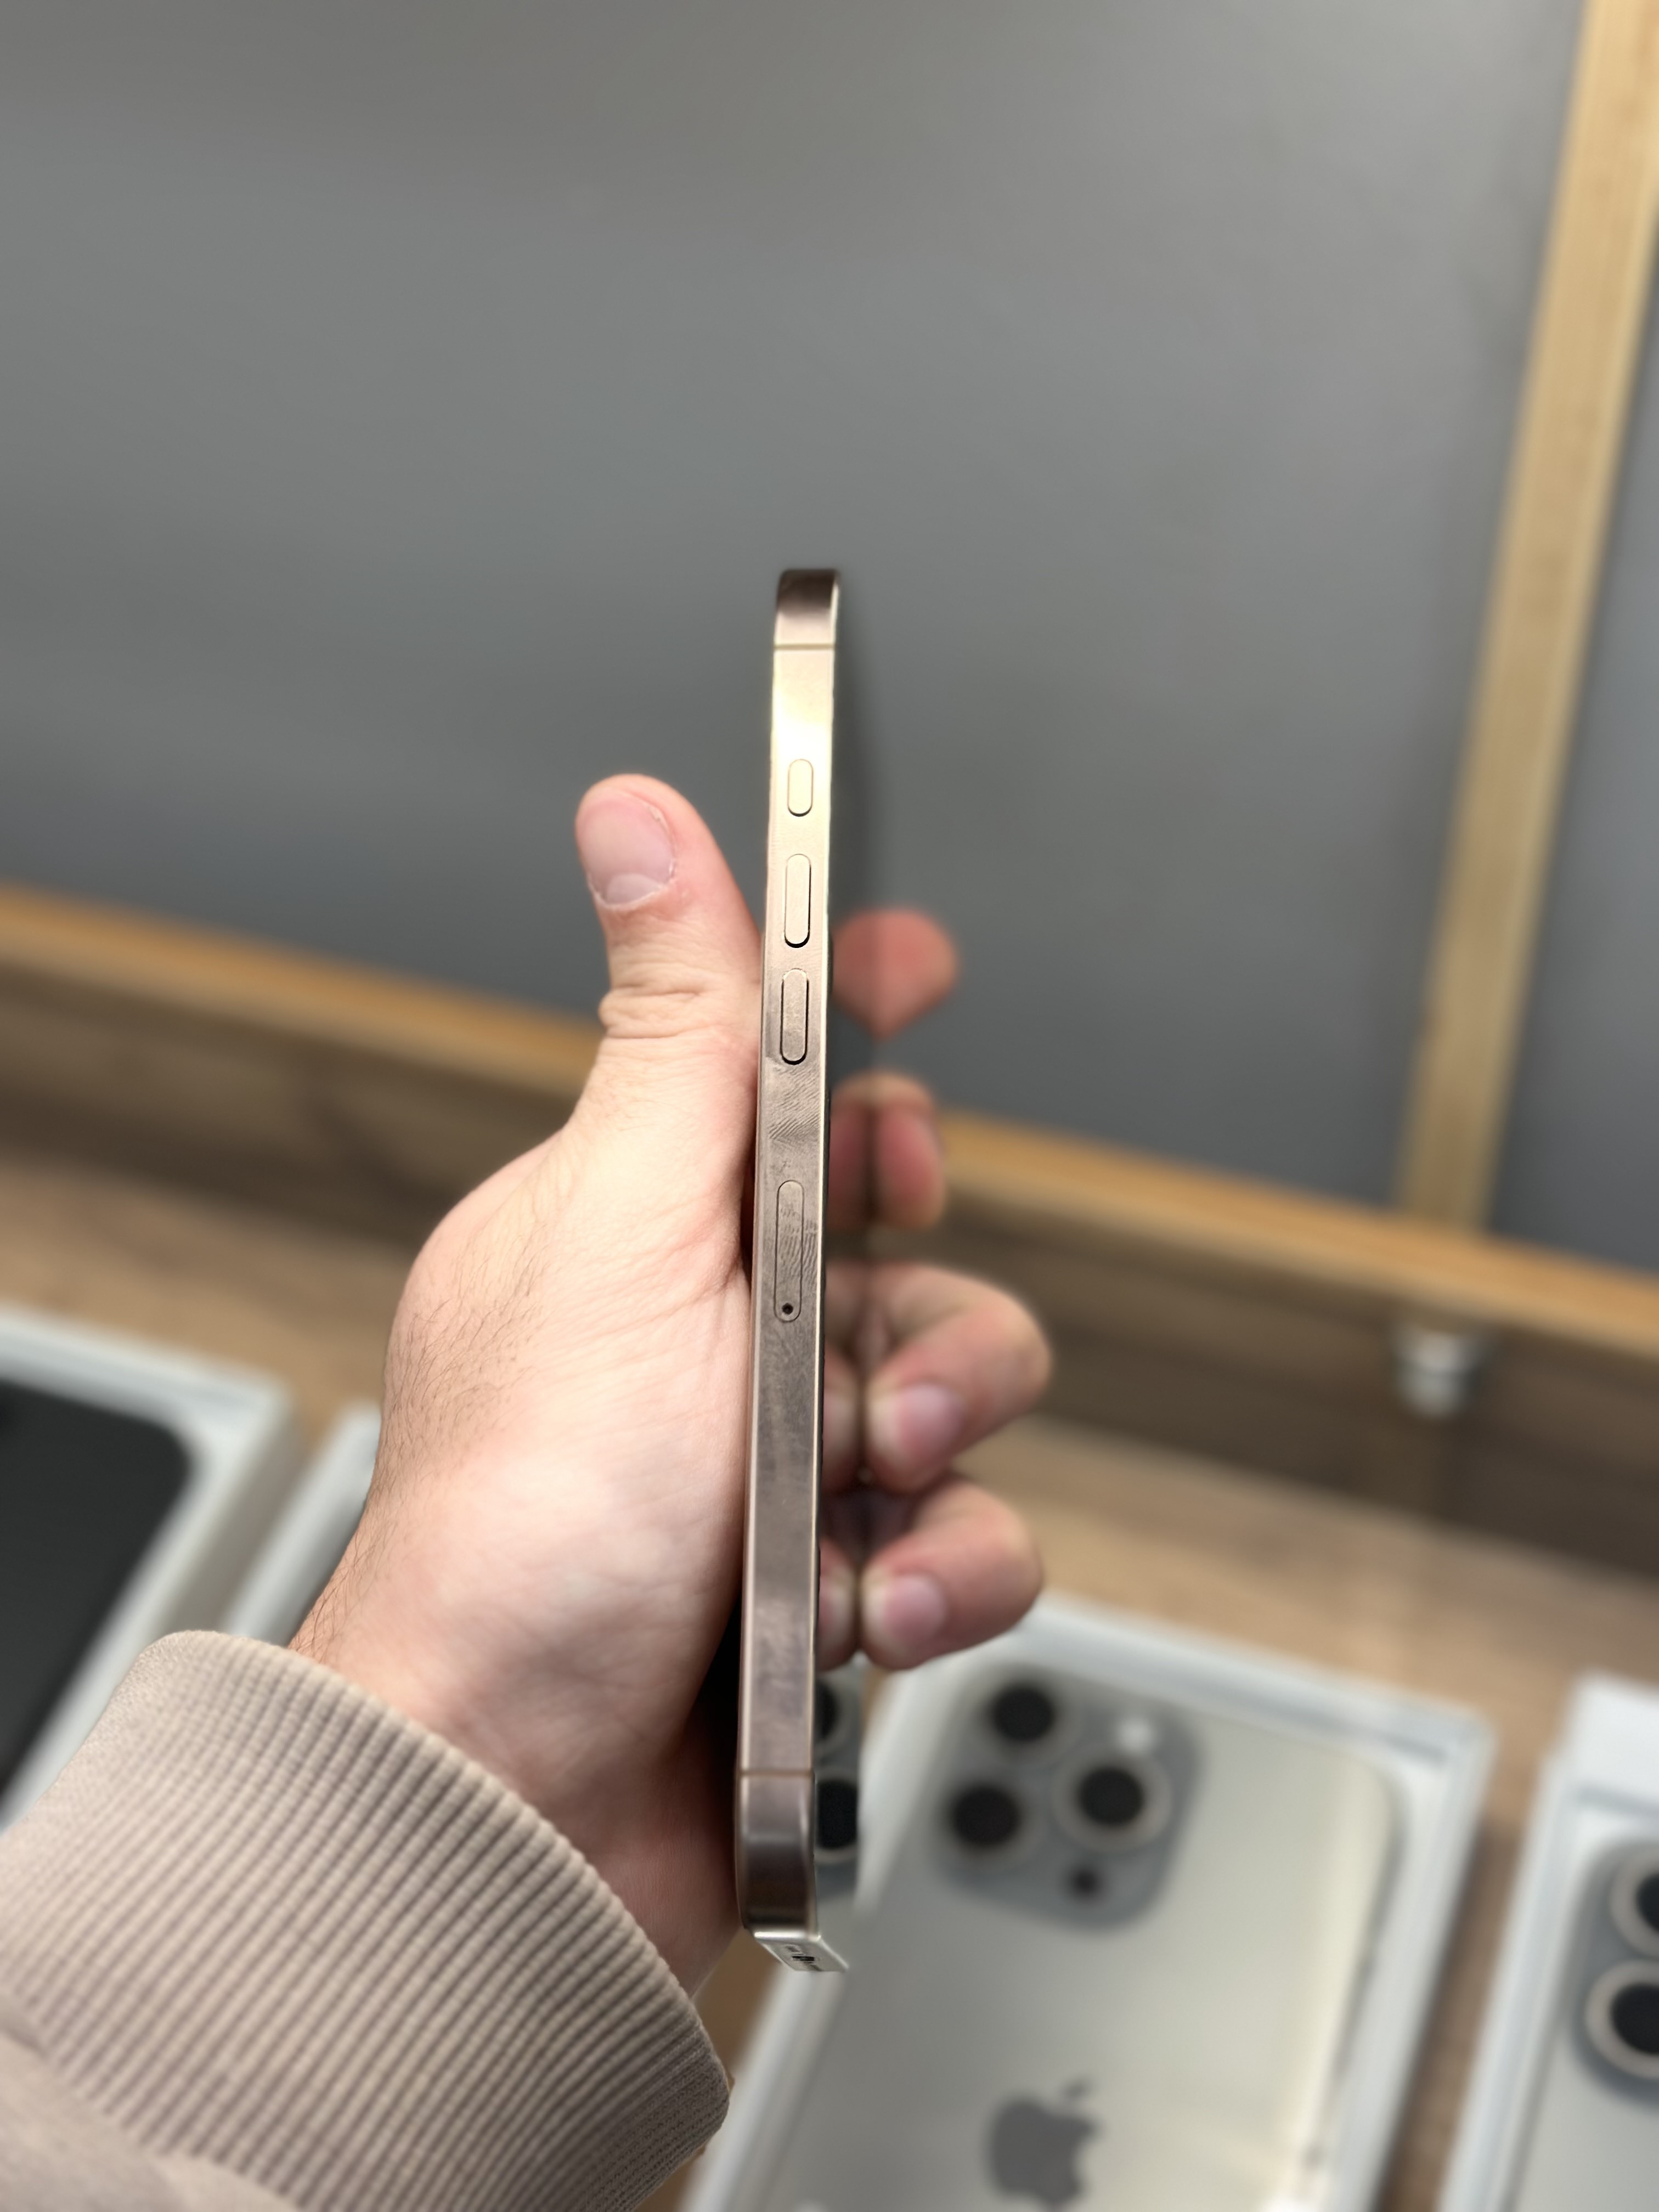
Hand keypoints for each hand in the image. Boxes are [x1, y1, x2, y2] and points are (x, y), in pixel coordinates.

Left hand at [294, 777, 1047, 1989]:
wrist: (518, 1793)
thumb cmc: (535, 1521)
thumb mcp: (626, 1226)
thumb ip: (676, 1024)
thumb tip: (637, 822)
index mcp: (638, 1222)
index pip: (764, 1064)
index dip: (850, 1003)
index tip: (912, 960)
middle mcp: (707, 1331)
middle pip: (897, 1223)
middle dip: (920, 1261)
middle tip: (864, 1307)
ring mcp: (772, 1462)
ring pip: (958, 1381)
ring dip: (945, 1427)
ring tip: (870, 1481)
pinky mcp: (834, 1580)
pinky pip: (967, 1532)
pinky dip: (949, 1566)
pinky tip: (881, 1601)